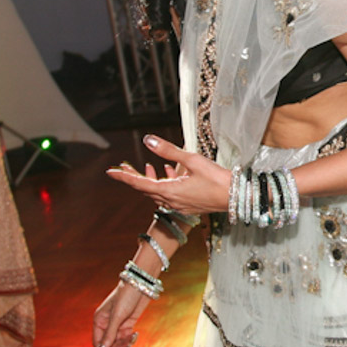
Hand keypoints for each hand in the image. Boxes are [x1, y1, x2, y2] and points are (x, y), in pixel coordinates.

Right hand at [92, 282, 150, 346]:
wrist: (141, 285)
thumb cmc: (126, 297)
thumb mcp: (118, 316)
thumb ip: (109, 334)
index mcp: (99, 320)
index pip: (97, 342)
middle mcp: (106, 324)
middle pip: (108, 344)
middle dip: (117, 346)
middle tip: (127, 340)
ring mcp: (117, 325)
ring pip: (117, 343)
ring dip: (125, 343)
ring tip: (132, 336)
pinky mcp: (127, 324)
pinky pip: (125, 338)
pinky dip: (130, 339)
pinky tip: (136, 334)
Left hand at [106, 134, 229, 215]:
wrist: (236, 197)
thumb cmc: (217, 179)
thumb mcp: (192, 160)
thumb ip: (168, 151)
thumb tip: (148, 140)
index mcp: (169, 191)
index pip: (139, 184)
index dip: (124, 176)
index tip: (110, 172)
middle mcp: (171, 201)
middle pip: (145, 189)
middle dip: (133, 178)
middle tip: (121, 168)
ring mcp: (179, 205)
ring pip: (156, 193)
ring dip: (148, 181)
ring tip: (145, 168)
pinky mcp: (187, 205)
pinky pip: (168, 196)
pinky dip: (163, 184)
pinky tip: (168, 174)